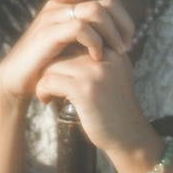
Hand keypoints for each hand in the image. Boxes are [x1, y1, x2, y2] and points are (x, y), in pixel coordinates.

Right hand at [0, 0, 134, 107]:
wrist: (18, 79)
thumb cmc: (51, 62)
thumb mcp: (75, 43)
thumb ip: (94, 31)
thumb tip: (124, 29)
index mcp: (68, 2)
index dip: (122, 13)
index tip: (128, 37)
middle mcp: (61, 3)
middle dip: (122, 21)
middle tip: (127, 44)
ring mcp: (53, 16)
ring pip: (95, 9)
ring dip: (112, 31)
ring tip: (117, 51)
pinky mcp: (48, 33)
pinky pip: (80, 27)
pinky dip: (95, 42)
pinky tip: (97, 57)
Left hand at [35, 47, 149, 153]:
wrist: (129, 135)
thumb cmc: (115, 107)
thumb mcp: (113, 75)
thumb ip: (97, 58)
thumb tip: (65, 46)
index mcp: (112, 50)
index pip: (77, 37)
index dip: (62, 54)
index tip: (58, 71)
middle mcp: (105, 56)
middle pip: (63, 49)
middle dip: (50, 66)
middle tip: (48, 83)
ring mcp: (95, 72)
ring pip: (52, 64)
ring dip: (44, 79)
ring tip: (47, 93)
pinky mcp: (84, 89)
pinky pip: (50, 81)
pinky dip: (43, 91)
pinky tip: (47, 100)